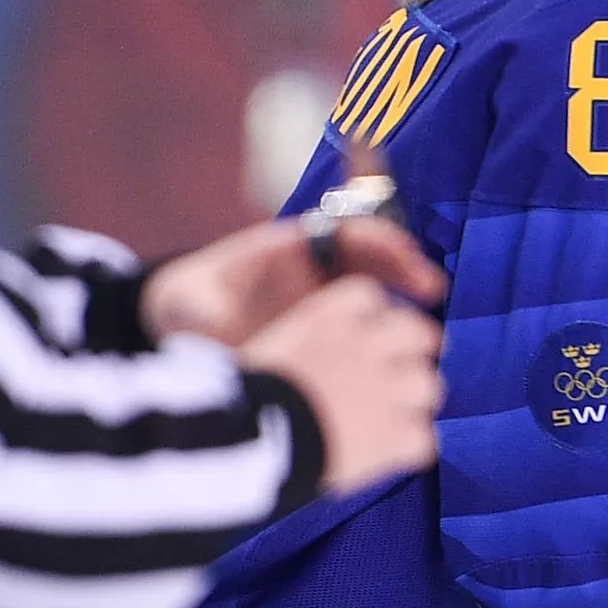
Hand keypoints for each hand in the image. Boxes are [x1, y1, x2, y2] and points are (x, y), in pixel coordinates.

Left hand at [143, 215, 445, 345]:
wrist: (175, 328)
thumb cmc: (185, 303)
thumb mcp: (188, 301)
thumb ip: (204, 309)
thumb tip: (215, 323)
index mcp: (291, 250)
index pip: (350, 234)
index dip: (383, 243)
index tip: (406, 258)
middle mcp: (316, 274)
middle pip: (375, 263)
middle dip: (407, 270)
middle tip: (433, 290)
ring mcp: (322, 306)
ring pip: (376, 302)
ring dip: (403, 314)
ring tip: (427, 339)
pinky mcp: (322, 339)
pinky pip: (360, 338)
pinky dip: (381, 350)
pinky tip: (397, 373)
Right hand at [239, 275, 444, 492]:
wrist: (237, 447)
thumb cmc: (231, 403)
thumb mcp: (263, 354)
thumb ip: (303, 343)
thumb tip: (314, 351)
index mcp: (330, 316)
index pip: (371, 297)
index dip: (369, 317)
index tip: (361, 335)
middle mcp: (368, 345)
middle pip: (418, 333)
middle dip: (411, 352)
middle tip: (397, 376)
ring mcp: (390, 391)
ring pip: (429, 386)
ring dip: (412, 403)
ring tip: (388, 423)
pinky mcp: (398, 438)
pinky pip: (424, 439)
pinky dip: (408, 449)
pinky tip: (385, 458)